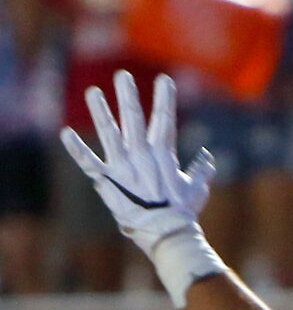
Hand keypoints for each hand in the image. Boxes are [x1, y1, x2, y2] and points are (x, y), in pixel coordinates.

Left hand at [60, 70, 213, 258]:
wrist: (167, 235)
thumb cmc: (183, 214)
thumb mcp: (196, 190)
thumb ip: (201, 171)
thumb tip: (209, 157)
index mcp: (163, 155)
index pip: (165, 121)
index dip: (164, 99)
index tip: (165, 79)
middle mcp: (141, 156)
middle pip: (134, 119)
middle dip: (128, 96)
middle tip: (123, 74)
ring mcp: (122, 167)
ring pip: (109, 134)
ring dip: (100, 112)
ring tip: (92, 91)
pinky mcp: (106, 180)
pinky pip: (88, 163)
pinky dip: (77, 149)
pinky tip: (65, 132)